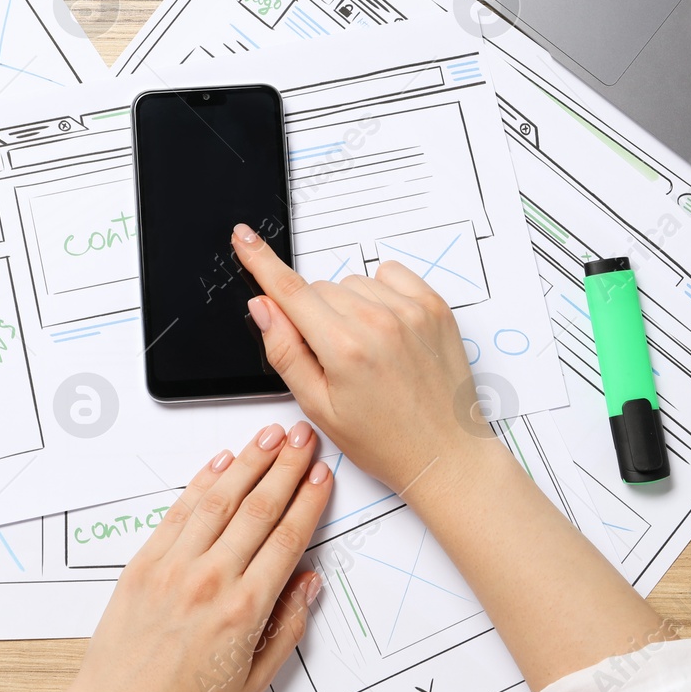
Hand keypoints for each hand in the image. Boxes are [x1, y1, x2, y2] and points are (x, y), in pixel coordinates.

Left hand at [29, 422, 332, 691]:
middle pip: (259, 508)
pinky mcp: (144, 563)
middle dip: (286, 466)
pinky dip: (202, 481)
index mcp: (243, 611)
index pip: (288, 538)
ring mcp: (173, 567)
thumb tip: (308, 584)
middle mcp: (209, 581)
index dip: (309, 500)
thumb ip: (288, 627)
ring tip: (269, 436)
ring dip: (248, 461)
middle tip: (304, 439)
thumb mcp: (253, 680)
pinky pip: (178, 511)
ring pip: (220, 499)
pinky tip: (221, 462)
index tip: (322, 476)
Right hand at [230, 223, 497, 499]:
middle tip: (333, 357)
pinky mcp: (435, 306)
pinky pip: (391, 274)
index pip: (289, 291)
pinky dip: (381, 292)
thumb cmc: (384, 440)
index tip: (245, 238)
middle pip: (319, 289)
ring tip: (365, 349)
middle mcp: (379, 322)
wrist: (445, 454)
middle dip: (314, 315)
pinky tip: (386, 328)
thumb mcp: (319, 407)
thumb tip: (263, 307)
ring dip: (348, 305)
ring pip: (352, 282)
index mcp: (344, 349)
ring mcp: (411, 311)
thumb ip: (285, 352)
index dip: (261, 261)